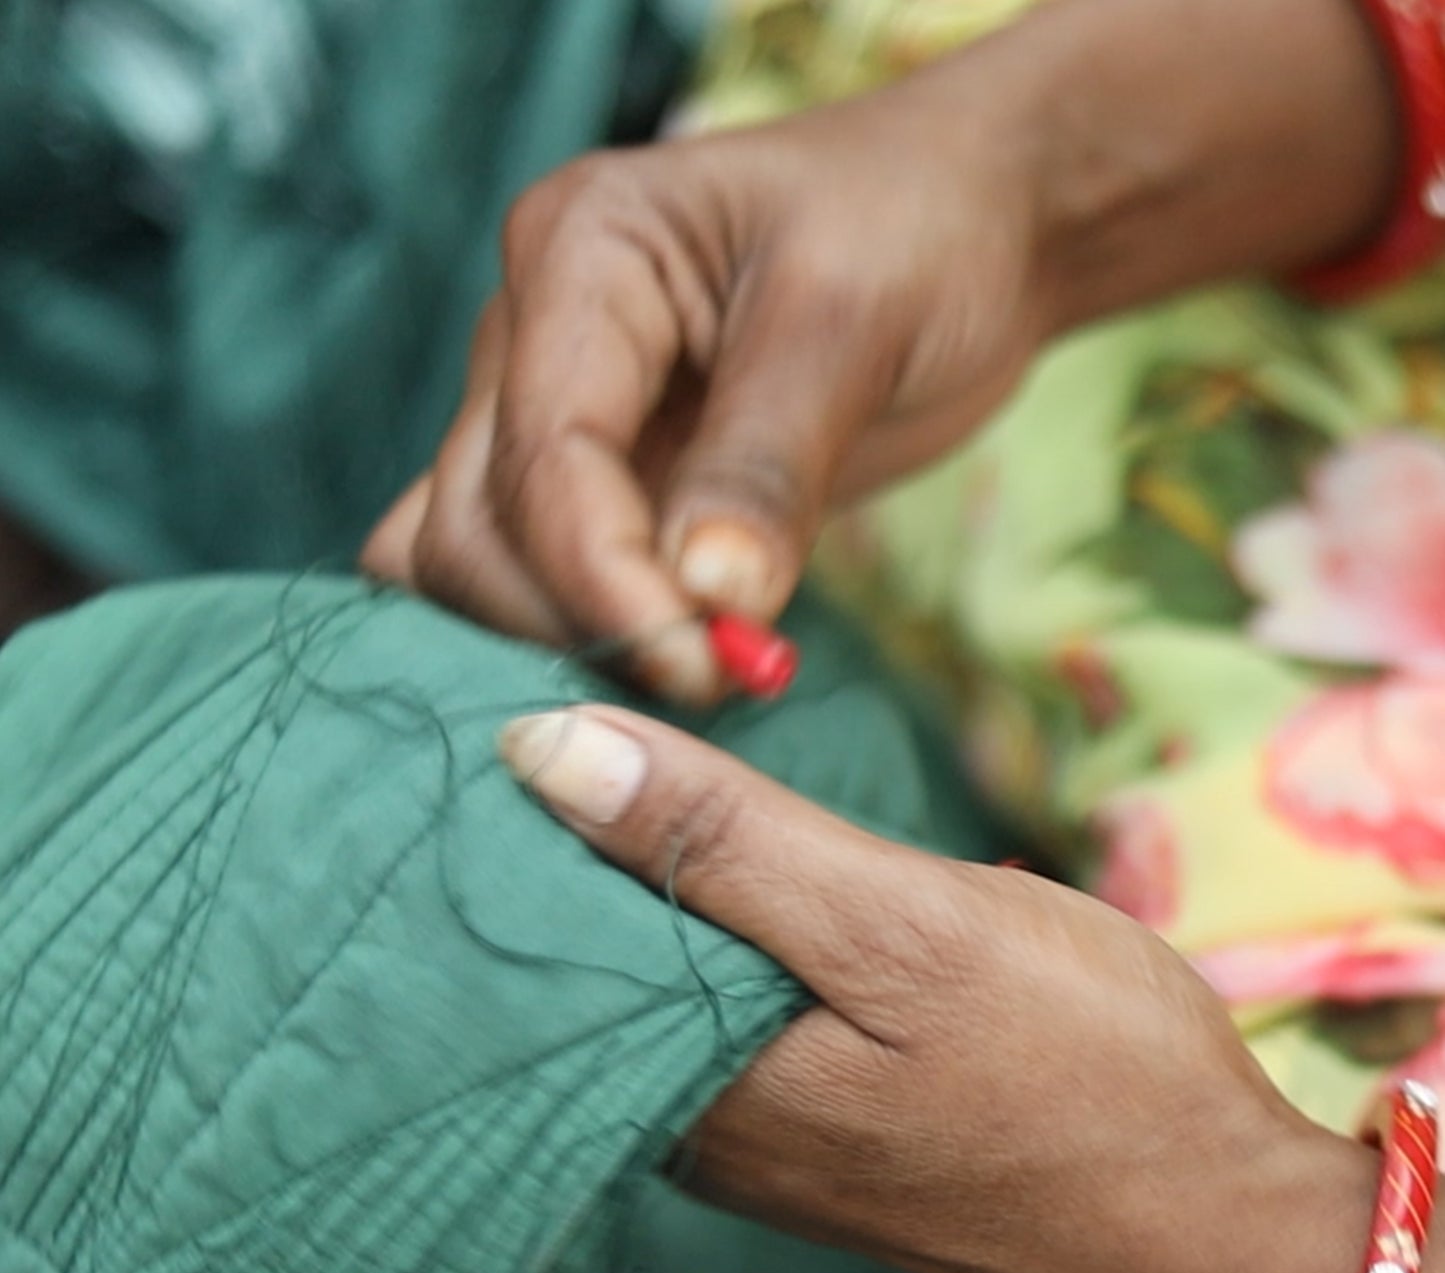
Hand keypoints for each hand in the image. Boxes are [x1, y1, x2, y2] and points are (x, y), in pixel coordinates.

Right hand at [363, 45, 1050, 702]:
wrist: (963, 225)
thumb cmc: (919, 230)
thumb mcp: (856, 325)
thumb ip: (768, 468)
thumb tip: (706, 597)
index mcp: (580, 251)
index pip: (545, 458)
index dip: (611, 585)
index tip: (708, 667)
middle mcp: (529, 330)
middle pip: (472, 528)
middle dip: (579, 622)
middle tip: (721, 673)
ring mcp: (542, 410)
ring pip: (469, 566)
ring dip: (564, 641)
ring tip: (704, 665)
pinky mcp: (584, 483)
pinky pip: (516, 577)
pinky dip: (565, 634)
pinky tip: (662, 658)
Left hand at [491, 703, 1444, 1272]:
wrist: (1211, 1223)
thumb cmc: (1082, 1069)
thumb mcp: (904, 924)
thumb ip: (726, 840)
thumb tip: (542, 750)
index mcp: (689, 1088)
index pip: (522, 949)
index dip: (489, 828)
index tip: (464, 714)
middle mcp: (688, 1135)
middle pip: (567, 977)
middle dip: (537, 854)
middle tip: (516, 714)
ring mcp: (749, 1145)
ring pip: (639, 999)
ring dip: (617, 893)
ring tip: (586, 765)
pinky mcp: (807, 1137)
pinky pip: (704, 1027)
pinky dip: (689, 942)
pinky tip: (698, 870)